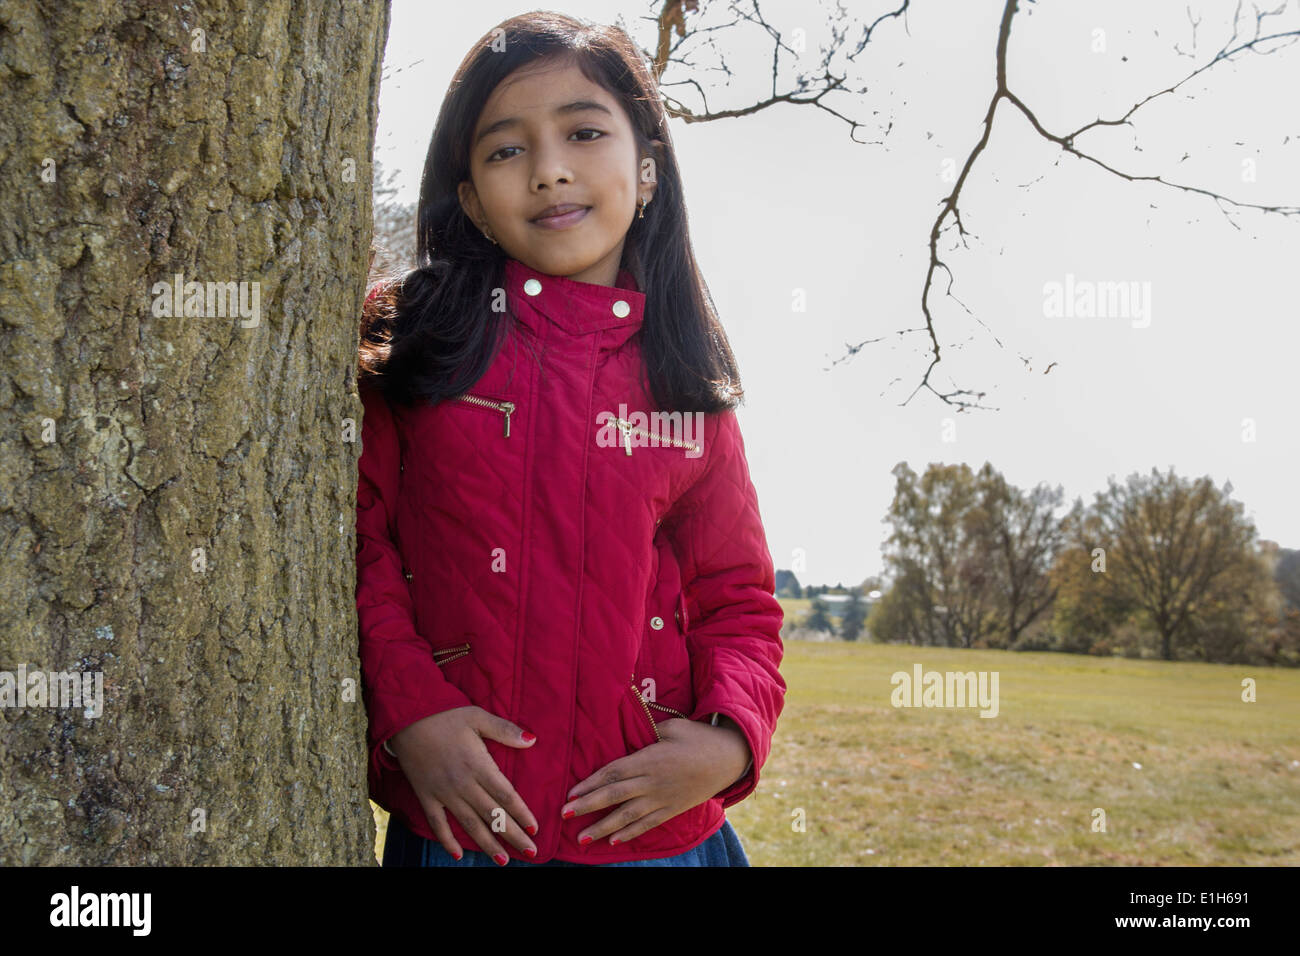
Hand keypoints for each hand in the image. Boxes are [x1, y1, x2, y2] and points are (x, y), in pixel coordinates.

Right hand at [388, 706, 539, 862]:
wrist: (406, 718)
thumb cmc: (445, 715)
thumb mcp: (478, 717)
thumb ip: (505, 730)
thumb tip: (532, 740)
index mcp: (478, 764)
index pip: (506, 795)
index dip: (522, 814)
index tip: (535, 829)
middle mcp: (463, 784)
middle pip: (493, 815)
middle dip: (512, 836)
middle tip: (530, 853)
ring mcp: (443, 793)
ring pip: (469, 825)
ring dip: (488, 845)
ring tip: (503, 861)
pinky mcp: (426, 796)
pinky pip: (437, 823)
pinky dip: (447, 841)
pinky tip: (457, 855)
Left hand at [559, 716, 750, 845]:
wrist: (730, 758)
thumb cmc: (699, 737)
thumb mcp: (672, 726)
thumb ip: (648, 730)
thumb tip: (627, 724)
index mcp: (650, 759)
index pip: (614, 772)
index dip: (591, 783)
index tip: (571, 792)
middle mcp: (653, 782)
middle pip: (615, 796)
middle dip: (588, 806)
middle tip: (564, 814)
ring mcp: (663, 799)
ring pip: (627, 816)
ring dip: (603, 828)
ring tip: (582, 838)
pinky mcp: (672, 809)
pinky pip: (648, 824)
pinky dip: (630, 833)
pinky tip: (613, 841)